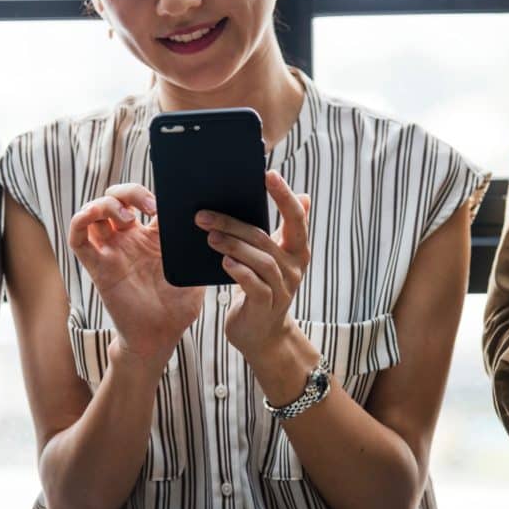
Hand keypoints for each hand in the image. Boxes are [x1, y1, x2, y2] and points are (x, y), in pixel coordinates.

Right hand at [67, 183, 204, 365]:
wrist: (160, 337)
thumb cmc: (178, 308)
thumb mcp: (194, 273)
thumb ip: (199, 251)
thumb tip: (214, 227)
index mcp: (153, 238)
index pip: (144, 201)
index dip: (150, 193)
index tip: (166, 201)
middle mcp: (129, 241)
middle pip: (116, 199)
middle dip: (128, 192)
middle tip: (149, 206)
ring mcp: (111, 252)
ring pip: (95, 213)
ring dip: (106, 204)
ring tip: (127, 217)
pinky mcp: (97, 267)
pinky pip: (78, 239)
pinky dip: (79, 220)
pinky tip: (92, 216)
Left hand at [196, 171, 310, 359]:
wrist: (262, 334)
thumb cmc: (263, 288)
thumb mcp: (275, 258)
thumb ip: (283, 230)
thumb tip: (304, 195)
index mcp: (297, 250)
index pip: (296, 218)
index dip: (284, 196)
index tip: (268, 174)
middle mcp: (294, 268)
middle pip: (265, 238)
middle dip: (234, 223)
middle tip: (204, 214)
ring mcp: (282, 289)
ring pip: (260, 260)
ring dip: (232, 245)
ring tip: (208, 236)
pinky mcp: (266, 306)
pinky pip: (254, 285)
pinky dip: (239, 271)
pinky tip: (224, 262)